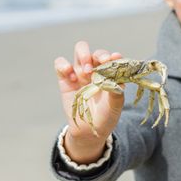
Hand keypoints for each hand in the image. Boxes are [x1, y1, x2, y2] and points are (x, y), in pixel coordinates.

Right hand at [54, 41, 123, 162]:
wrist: (89, 130)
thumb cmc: (105, 116)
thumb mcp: (115, 106)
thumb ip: (117, 92)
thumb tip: (119, 80)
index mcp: (110, 74)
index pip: (112, 58)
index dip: (113, 56)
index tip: (115, 59)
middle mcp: (96, 70)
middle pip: (96, 52)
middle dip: (99, 54)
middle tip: (100, 64)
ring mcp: (80, 73)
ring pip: (79, 50)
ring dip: (83, 55)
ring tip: (87, 71)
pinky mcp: (65, 79)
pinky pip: (60, 63)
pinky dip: (64, 65)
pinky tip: (72, 78)